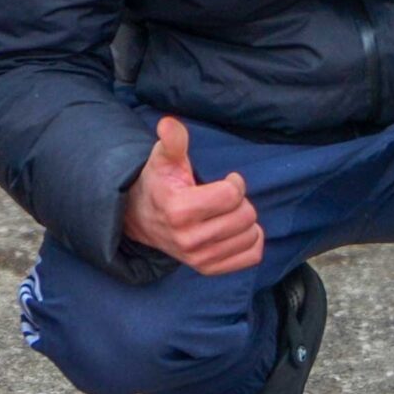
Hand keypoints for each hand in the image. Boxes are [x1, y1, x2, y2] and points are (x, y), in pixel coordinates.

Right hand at [120, 116, 263, 275]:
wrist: (141, 218)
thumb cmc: (159, 183)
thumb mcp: (164, 158)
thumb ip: (172, 141)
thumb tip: (169, 124)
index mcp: (179, 210)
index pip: (232, 195)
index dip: (234, 183)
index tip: (226, 180)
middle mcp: (189, 239)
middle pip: (245, 216)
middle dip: (240, 201)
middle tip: (225, 198)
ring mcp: (199, 258)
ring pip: (251, 236)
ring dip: (246, 221)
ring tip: (227, 213)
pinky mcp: (208, 269)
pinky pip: (251, 256)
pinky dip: (251, 241)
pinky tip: (236, 230)